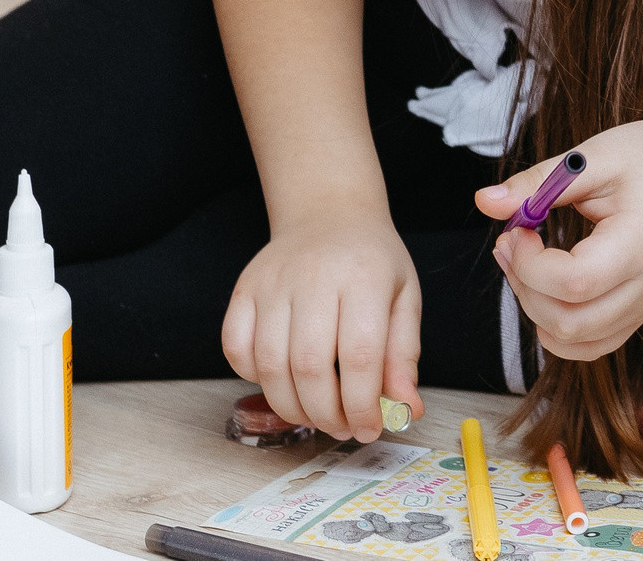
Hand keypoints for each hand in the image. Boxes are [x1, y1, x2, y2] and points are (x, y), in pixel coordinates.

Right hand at [221, 204, 426, 440]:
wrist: (328, 214)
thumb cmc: (370, 261)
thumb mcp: (403, 298)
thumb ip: (403, 355)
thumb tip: (406, 410)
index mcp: (364, 276)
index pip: (360, 356)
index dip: (362, 405)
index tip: (369, 428)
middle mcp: (314, 276)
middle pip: (310, 367)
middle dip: (326, 414)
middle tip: (342, 427)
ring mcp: (273, 282)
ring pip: (270, 366)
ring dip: (292, 407)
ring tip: (315, 413)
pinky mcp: (244, 289)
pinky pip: (236, 349)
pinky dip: (254, 378)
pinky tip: (282, 380)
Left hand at [479, 121, 642, 360]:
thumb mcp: (593, 156)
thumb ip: (539, 181)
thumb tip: (484, 201)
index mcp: (640, 244)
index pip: (574, 283)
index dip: (530, 264)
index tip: (518, 227)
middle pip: (570, 323)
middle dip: (524, 288)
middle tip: (511, 242)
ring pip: (576, 342)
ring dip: (535, 311)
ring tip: (525, 263)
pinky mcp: (636, 313)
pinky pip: (590, 345)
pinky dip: (557, 328)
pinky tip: (545, 286)